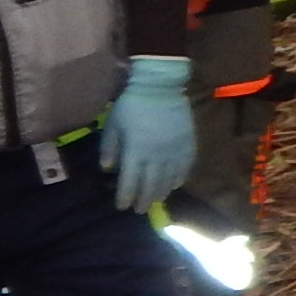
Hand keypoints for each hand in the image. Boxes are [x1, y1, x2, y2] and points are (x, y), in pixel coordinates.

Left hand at [99, 55, 195, 212]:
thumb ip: (109, 148)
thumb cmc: (132, 104)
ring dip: (161, 193)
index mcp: (135, 152)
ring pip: (169, 181)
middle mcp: (156, 157)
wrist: (161, 86)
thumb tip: (107, 169)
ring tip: (155, 201)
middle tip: (139, 210)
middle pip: (150, 186)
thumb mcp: (113, 124)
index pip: (130, 182)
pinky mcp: (188, 146)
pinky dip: (179, 179)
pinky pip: (185, 169)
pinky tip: (174, 185)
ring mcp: (174, 152)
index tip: (121, 206)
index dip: (125, 197)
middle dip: (143, 200)